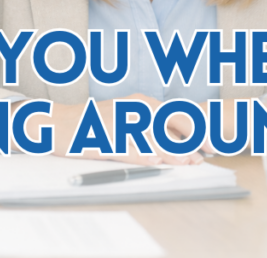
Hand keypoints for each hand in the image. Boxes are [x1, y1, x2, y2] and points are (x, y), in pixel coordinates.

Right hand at [19, 94, 204, 165]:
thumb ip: (149, 126)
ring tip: (186, 163)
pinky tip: (154, 161)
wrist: (57, 124)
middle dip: (188, 141)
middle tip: (202, 156)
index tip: (209, 145)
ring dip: (170, 151)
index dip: (194, 131)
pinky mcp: (104, 137)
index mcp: (140, 103)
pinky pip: (126, 147)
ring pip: (150, 137)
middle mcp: (132, 109)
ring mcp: (118, 123)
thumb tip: (175, 143)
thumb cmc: (93, 124)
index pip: (174, 115)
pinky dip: (141, 154)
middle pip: (167, 124)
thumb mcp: (124, 118)